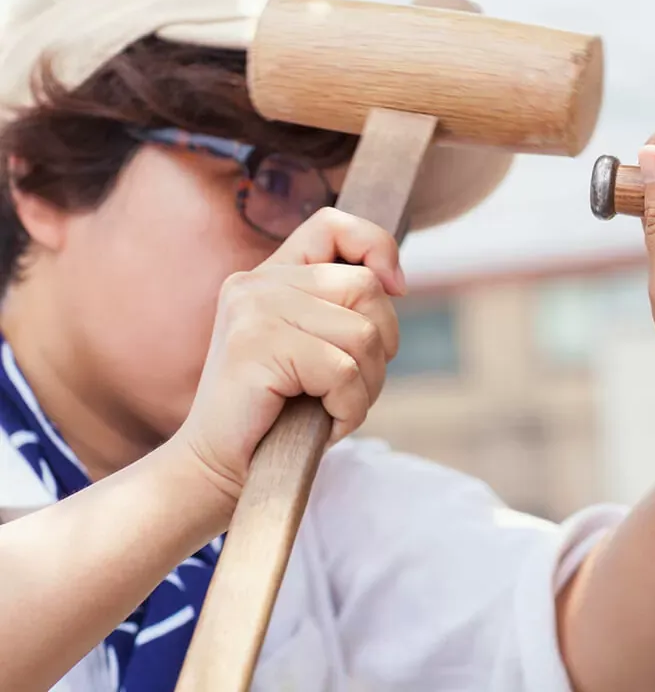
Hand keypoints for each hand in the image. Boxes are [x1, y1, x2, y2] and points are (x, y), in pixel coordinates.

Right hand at [174, 208, 404, 503]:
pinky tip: (323, 424)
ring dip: (366, 386)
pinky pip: (344, 371)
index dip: (375, 246)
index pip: (332, 226)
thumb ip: (341, 308)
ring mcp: (254, 311)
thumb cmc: (278, 415)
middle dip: (381, 345)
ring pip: (362, 334)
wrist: (218, 468)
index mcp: (269, 277)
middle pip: (365, 287)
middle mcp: (257, 284)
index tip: (396, 287)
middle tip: (351, 387)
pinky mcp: (257, 347)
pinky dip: (348, 407)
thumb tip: (395, 281)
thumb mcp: (314, 348)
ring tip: (333, 408)